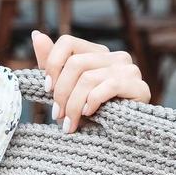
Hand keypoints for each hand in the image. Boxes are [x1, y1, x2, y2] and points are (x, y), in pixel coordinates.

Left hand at [31, 31, 150, 133]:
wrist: (116, 140)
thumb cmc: (89, 114)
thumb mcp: (65, 90)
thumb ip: (51, 64)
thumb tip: (36, 34)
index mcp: (96, 53)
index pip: (67, 42)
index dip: (52, 64)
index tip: (47, 88)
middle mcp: (114, 56)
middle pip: (75, 63)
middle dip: (61, 92)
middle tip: (57, 114)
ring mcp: (129, 69)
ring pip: (87, 78)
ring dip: (73, 105)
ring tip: (69, 122)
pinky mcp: (139, 86)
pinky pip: (107, 87)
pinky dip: (92, 102)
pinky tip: (89, 114)